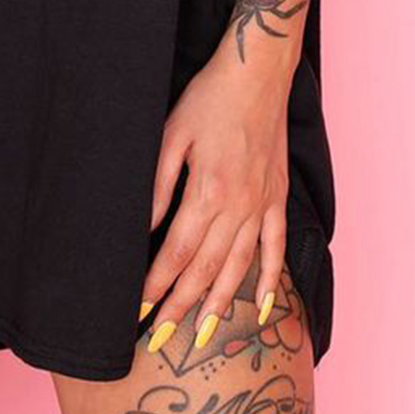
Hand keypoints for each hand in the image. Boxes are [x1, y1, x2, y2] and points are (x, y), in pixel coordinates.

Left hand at [140, 44, 291, 351]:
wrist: (257, 74)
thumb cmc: (208, 99)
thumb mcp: (171, 136)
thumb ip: (157, 187)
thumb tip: (139, 230)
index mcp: (208, 192)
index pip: (175, 254)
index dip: (155, 288)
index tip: (137, 313)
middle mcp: (239, 207)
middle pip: (205, 270)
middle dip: (180, 307)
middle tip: (160, 339)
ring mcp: (262, 204)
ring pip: (239, 268)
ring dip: (220, 304)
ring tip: (202, 335)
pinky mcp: (278, 197)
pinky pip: (276, 247)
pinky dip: (272, 280)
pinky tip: (265, 309)